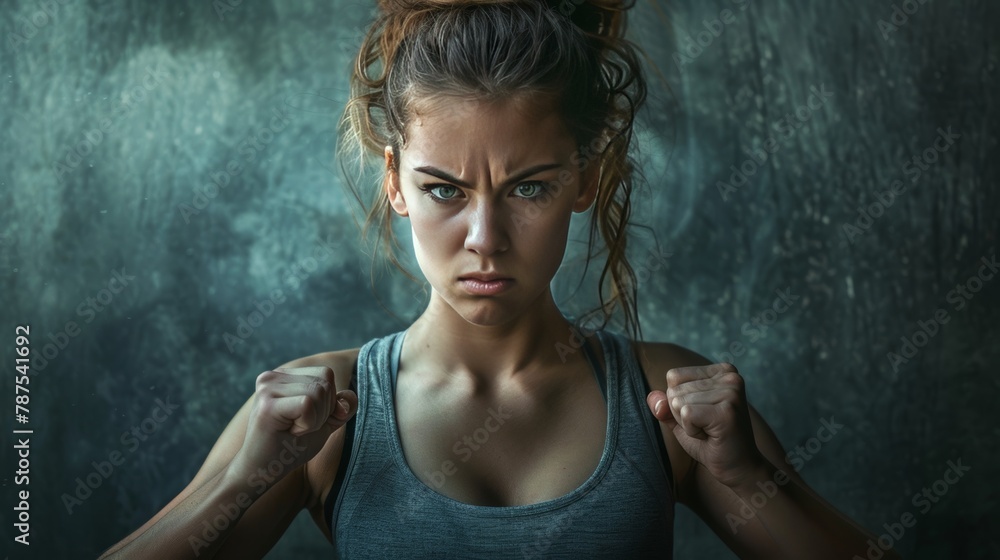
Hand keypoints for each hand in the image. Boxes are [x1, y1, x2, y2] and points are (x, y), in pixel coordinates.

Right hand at [231, 366, 357, 486]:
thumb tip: (349, 398)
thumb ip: (341, 407)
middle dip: (323, 412)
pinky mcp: (267, 405)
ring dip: (315, 420)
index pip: (326, 374)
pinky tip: (290, 432)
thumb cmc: (290, 448)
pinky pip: (308, 404)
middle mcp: (272, 376)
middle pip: (325, 382)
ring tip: (293, 430)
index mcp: (284, 376)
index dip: (328, 402)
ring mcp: (267, 389)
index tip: (305, 420)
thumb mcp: (323, 423)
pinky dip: (308, 424)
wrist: (262, 471)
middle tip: (298, 428)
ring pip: (319, 392)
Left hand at [646, 362, 766, 488]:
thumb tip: (652, 396)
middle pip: (674, 390)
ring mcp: (731, 392)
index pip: (674, 376)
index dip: (678, 401)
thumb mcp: (681, 419)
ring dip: (687, 424)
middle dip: (682, 415)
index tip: (702, 415)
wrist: (739, 469)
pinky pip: (686, 415)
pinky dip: (691, 431)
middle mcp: (729, 376)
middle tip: (707, 427)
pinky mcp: (727, 410)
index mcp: (721, 370)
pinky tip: (711, 436)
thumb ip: (664, 405)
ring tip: (711, 431)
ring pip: (678, 402)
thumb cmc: (711, 442)